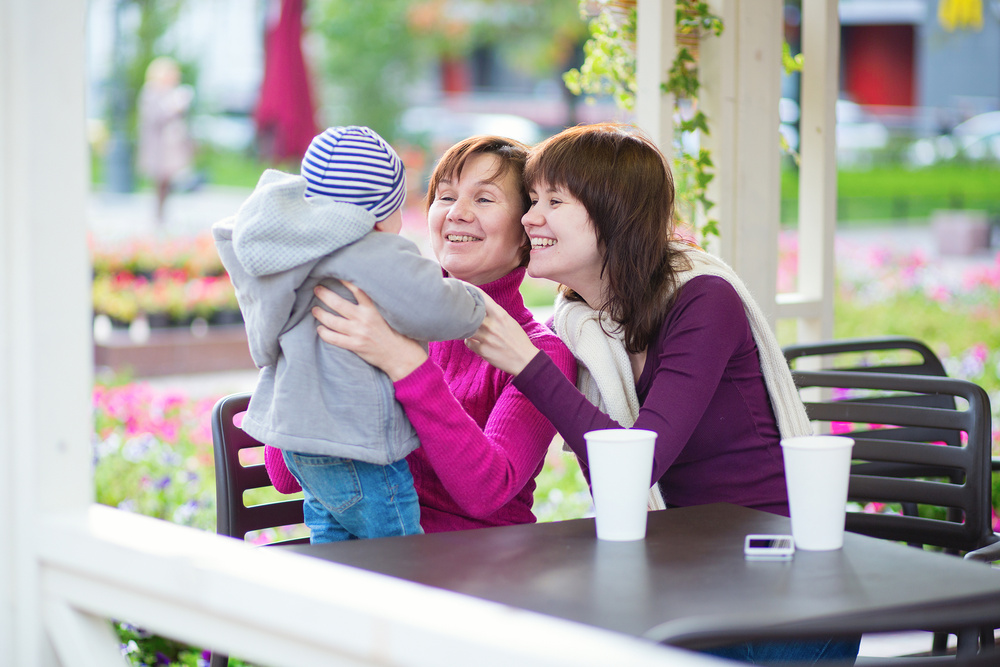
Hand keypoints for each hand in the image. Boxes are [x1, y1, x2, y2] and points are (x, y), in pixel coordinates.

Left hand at [312, 282, 427, 381]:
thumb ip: (372, 306)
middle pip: (338, 303)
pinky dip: (324, 332)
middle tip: (317, 289)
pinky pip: (333, 338)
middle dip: (324, 294)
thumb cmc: (393, 333)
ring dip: (320, 313)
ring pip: (332, 320)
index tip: (334, 274)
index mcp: (372, 309)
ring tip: (315, 309)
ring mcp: (358, 332)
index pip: (357, 290)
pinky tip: (320, 329)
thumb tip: (359, 293)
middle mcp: (364, 319)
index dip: (344, 281)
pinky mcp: (354, 345)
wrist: (398, 354)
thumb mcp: (386, 315)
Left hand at [465, 293, 540, 374]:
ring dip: (464, 328)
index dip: (469, 290)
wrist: (524, 360)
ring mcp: (486, 337)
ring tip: (466, 328)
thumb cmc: (517, 339)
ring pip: (465, 328)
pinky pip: (468, 342)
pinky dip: (469, 341)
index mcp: (500, 314)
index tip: (461, 286)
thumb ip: (494, 313)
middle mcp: (492, 324)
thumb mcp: (509, 321)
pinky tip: (475, 342)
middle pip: (469, 311)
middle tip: (456, 308)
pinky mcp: (482, 350)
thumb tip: (479, 306)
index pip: (481, 296)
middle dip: (462, 309)